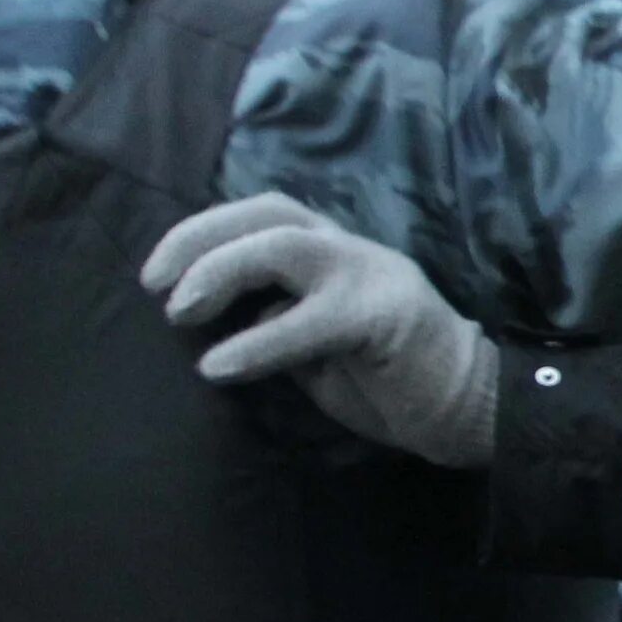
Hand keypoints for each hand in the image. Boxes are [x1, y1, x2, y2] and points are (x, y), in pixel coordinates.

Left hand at [140, 194, 499, 466]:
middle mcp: (350, 249)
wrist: (466, 407)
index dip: (203, 231)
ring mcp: (370, 275)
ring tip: (181, 311)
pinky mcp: (384, 315)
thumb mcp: (313, 342)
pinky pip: (309, 320)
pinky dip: (258, 342)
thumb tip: (206, 319)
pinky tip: (219, 366)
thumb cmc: (385, 379)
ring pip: (284, 247)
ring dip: (222, 271)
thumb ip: (272, 318)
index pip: (262, 213)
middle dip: (200, 240)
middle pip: (266, 213)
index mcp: (334, 251)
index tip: (156, 272)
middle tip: (155, 286)